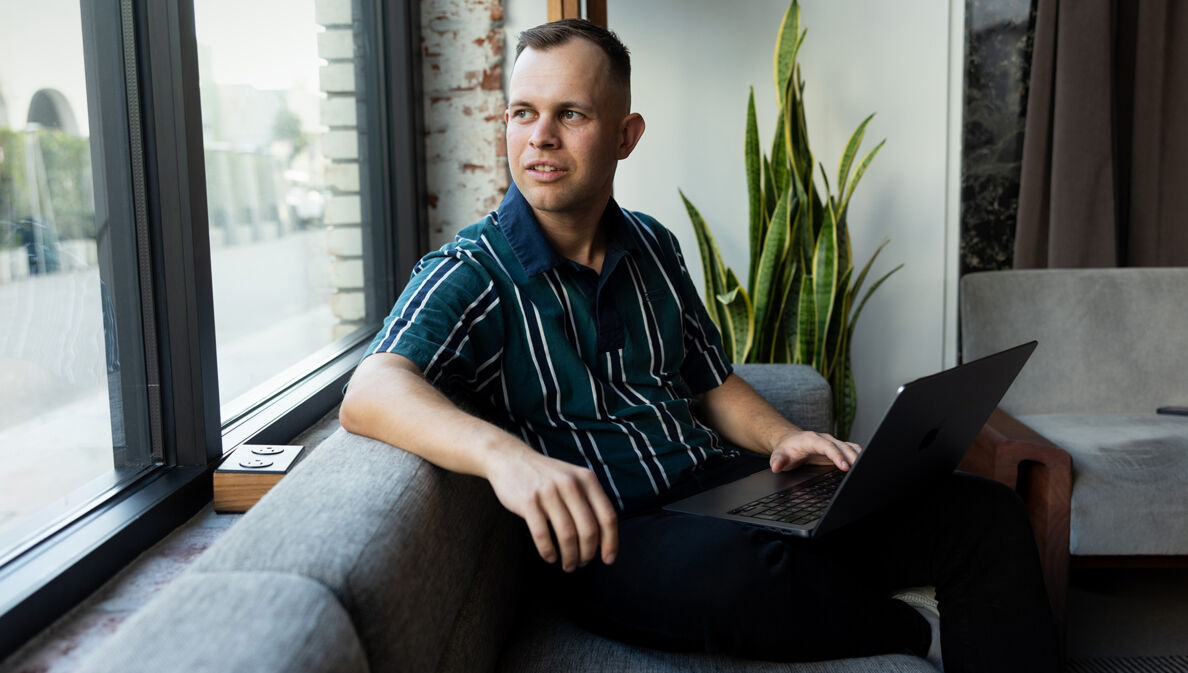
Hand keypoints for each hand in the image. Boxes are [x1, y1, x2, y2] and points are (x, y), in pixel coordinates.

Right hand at [485, 447, 617, 571]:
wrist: (511, 459)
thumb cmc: (546, 476)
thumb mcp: (573, 479)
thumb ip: (589, 501)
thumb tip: (603, 539)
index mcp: (587, 480)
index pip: (607, 516)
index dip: (610, 542)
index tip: (608, 559)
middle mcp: (571, 484)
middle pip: (589, 530)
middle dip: (587, 553)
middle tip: (582, 564)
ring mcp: (549, 492)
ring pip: (567, 535)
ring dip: (570, 556)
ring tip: (568, 565)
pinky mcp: (528, 501)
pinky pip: (542, 534)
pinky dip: (548, 551)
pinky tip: (550, 557)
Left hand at [769, 430, 861, 472]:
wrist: (789, 441)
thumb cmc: (786, 450)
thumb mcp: (778, 455)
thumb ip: (777, 461)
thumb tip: (776, 466)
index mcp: (812, 439)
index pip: (827, 446)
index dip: (836, 455)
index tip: (844, 466)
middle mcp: (825, 439)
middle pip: (842, 446)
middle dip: (852, 457)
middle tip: (859, 470)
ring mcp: (833, 442)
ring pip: (850, 447)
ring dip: (858, 456)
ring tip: (867, 467)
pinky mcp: (837, 447)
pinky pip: (851, 449)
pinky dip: (859, 455)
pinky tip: (865, 465)